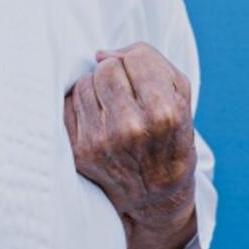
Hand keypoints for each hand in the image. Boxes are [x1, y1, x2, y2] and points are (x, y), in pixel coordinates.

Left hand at [63, 43, 196, 248]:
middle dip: (115, 75)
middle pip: (106, 68)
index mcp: (163, 112)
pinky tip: (97, 120)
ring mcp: (102, 141)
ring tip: (112, 108)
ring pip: (84, 83)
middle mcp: (131, 127)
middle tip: (125, 94)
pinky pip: (68, 104)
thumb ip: (150, 62)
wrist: (155, 194)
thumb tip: (102, 54)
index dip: (137, 64)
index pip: (134, 58)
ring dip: (96, 90)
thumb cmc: (169, 136)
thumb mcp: (180, 97)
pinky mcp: (80, 151)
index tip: (141, 80)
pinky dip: (81, 106)